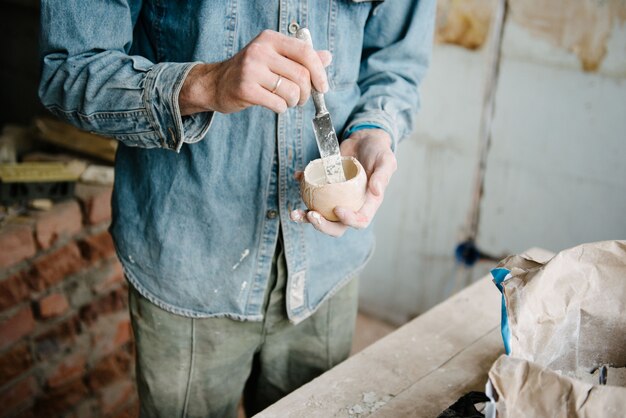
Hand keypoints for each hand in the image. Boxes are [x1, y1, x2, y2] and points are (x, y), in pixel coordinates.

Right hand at [179, 30, 331, 114]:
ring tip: (287, 101)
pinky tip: (275, 105)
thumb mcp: (274, 57)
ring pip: (292, 91)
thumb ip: (300, 57)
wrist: (216, 83)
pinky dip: (282, 108)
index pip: (305, 52)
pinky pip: (278, 104)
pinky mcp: (245, 89)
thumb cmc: (250, 71)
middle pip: (301, 75)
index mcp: (270, 39)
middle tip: (301, 99)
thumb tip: (327, 57)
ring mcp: (251, 70)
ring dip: (294, 102)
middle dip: (307, 92)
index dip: (319, 72)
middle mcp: (260, 51)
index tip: (323, 87)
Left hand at [290, 129, 396, 236]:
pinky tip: (297, 176)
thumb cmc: (378, 151)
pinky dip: (302, 187)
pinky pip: (312, 194)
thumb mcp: (386, 160)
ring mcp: (336, 199)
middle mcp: (351, 205)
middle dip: (323, 225)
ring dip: (306, 217)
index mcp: (368, 204)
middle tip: (311, 215)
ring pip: (321, 215)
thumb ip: (383, 175)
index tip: (338, 210)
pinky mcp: (325, 188)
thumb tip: (377, 191)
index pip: (360, 220)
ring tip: (294, 213)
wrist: (364, 139)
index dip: (348, 220)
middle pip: (337, 226)